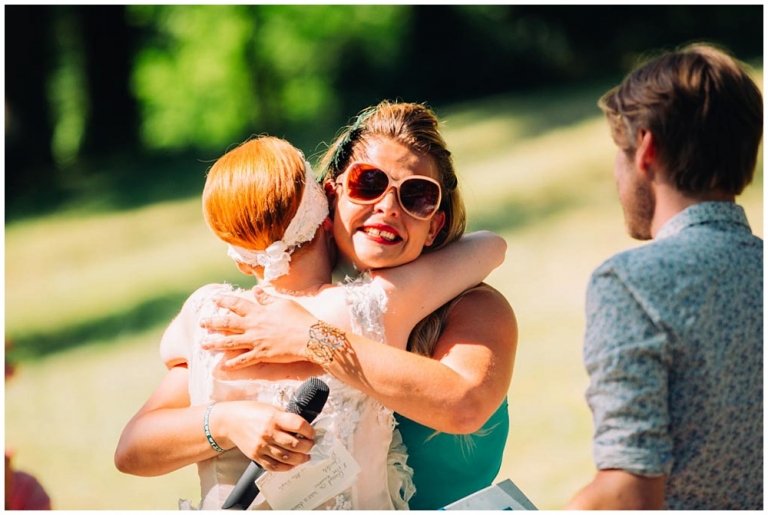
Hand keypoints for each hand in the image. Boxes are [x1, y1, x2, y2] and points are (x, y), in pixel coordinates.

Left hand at [199, 287, 315, 369]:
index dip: (224, 301)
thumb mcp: (283, 304)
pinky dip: (233, 364)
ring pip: (230, 343)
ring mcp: (256, 342)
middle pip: (228, 324)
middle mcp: (253, 326)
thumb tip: (256, 291)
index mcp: (258, 312)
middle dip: (213, 323)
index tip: (215, 300)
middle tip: (202, 323)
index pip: (237, 304)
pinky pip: (244, 360)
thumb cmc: (299, 318)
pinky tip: (224, 366)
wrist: (310, 337)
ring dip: (215, 344)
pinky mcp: (262, 355)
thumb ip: (267, 299)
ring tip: (203, 345)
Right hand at [216, 401, 314, 471]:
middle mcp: (268, 432)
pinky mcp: (256, 456)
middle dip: (308, 446)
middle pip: (295, 444)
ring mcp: (262, 446)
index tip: (312, 433)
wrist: (230, 421)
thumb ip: (286, 416)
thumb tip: (303, 426)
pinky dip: (286, 468)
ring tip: (305, 456)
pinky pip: (274, 467)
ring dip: (300, 459)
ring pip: (287, 458)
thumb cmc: (252, 412)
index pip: (299, 425)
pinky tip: (292, 464)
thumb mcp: (271, 408)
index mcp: (274, 417)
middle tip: (311, 445)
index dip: (310, 431)